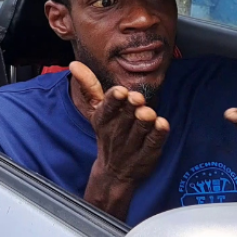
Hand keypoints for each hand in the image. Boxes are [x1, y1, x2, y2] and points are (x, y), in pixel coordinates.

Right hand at [70, 61, 169, 220]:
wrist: (114, 172)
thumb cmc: (108, 133)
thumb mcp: (96, 111)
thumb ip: (89, 86)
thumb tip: (74, 64)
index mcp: (103, 120)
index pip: (107, 108)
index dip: (114, 100)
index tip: (121, 92)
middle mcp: (117, 132)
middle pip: (126, 117)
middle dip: (131, 107)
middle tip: (137, 98)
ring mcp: (133, 145)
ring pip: (140, 129)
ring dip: (145, 120)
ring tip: (148, 112)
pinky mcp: (148, 154)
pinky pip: (153, 143)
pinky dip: (158, 134)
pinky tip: (162, 124)